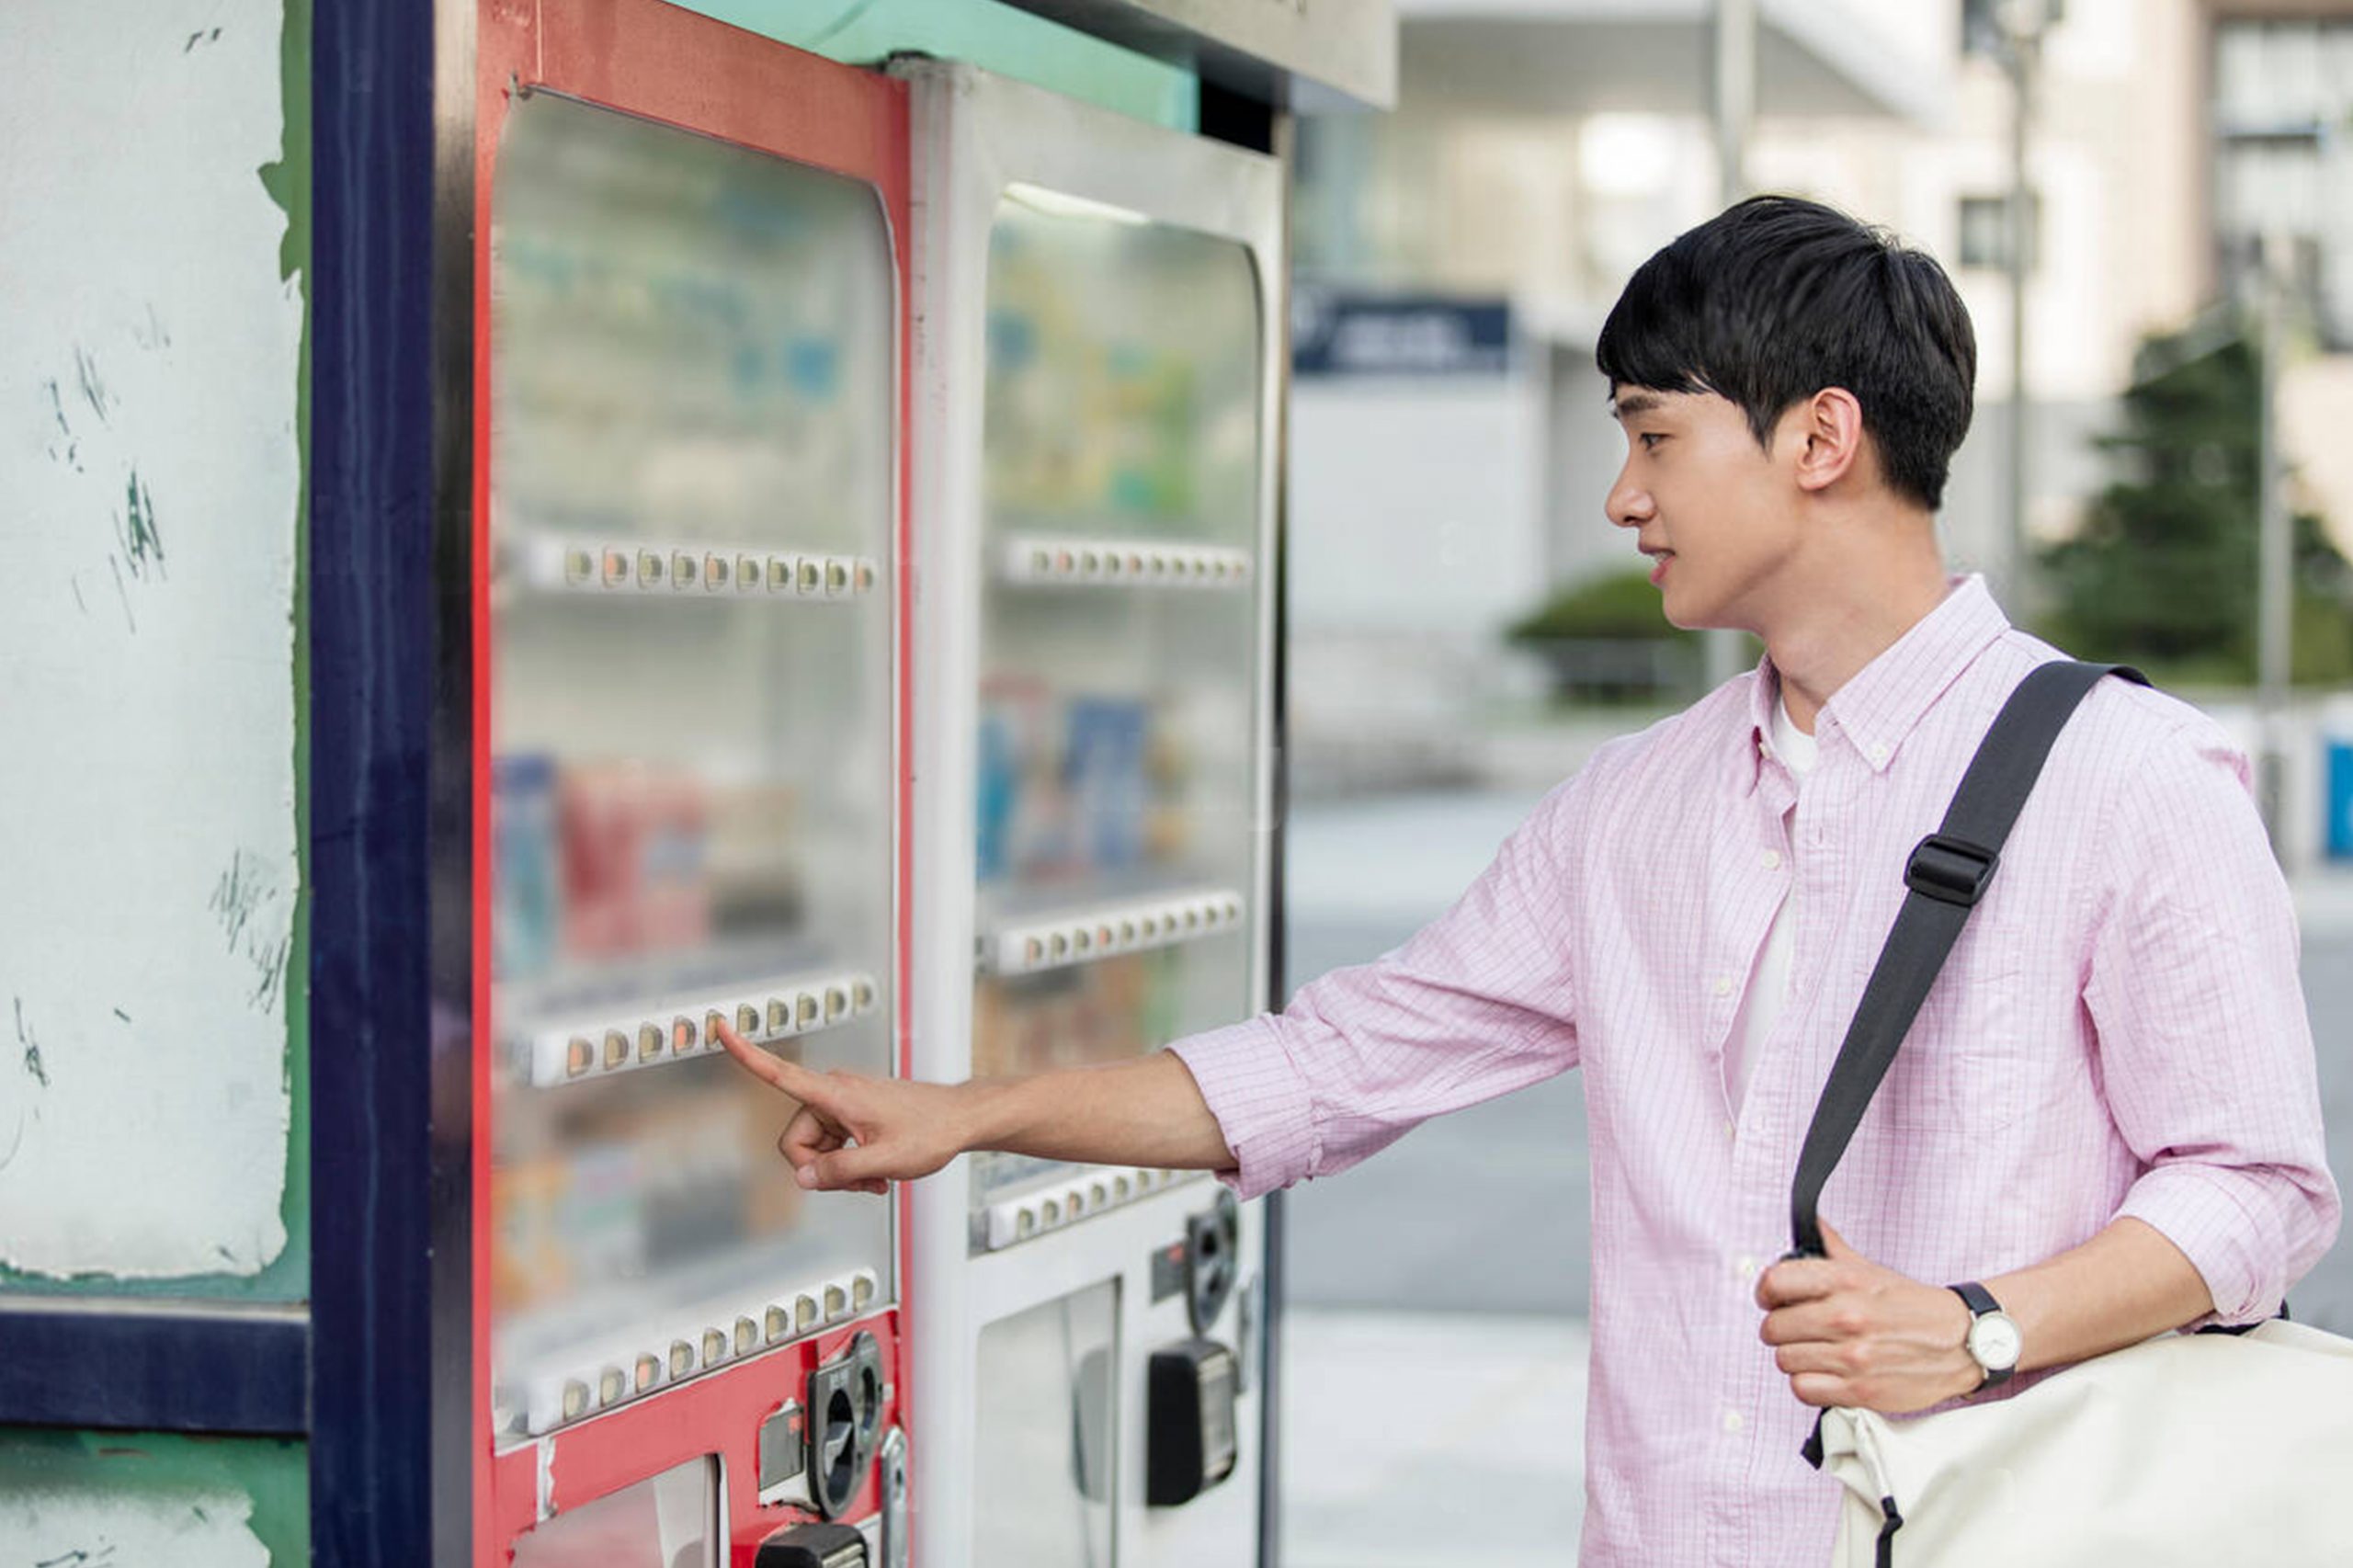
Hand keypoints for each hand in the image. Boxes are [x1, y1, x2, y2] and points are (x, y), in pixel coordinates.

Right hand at [713, 1020, 969, 1193]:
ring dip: (838, 1171)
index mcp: (836, 1095)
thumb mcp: (885, 1162)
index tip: (719, 1027)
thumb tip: (802, 1178)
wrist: (960, 1119)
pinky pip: (832, 1146)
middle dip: (820, 1169)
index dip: (746, 1054)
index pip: (780, 1073)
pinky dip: (848, 1164)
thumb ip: (839, 1171)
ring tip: (874, 1179)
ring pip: (816, 1149)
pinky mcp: (851, 1114)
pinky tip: (874, 1175)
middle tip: (858, 1183)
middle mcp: (833, 1093)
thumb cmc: (931, 1132)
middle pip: (796, 1141)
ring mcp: (842, 1104)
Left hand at [1755, 1221, 1979, 1412]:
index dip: (1766, 1292)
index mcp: (1845, 1282)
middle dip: (1780, 1329)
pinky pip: (1803, 1389)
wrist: (1961, 1342)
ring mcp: (1852, 1357)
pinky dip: (1808, 1384)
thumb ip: (1833, 1249)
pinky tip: (1824, 1373)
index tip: (1771, 1299)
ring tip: (1815, 1351)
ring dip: (1794, 1358)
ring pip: (1785, 1360)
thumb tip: (1811, 1225)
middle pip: (1773, 1328)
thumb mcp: (1871, 1269)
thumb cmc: (1914, 1307)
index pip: (1775, 1282)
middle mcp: (1846, 1318)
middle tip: (1796, 1329)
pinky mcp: (1860, 1391)